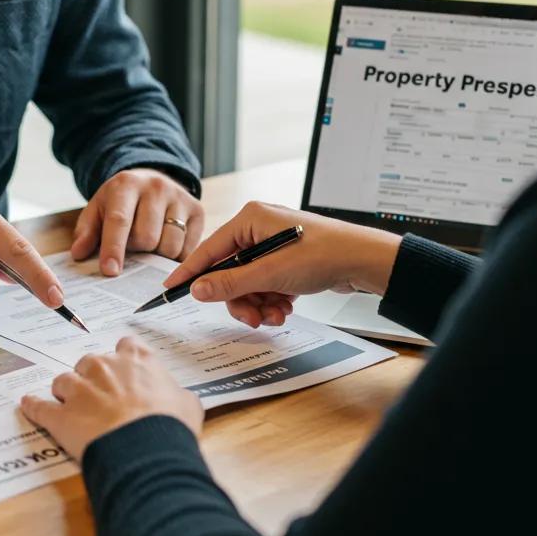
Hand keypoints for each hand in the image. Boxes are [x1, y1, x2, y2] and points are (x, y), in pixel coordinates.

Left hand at [20, 337, 202, 460]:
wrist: (146, 451)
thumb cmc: (170, 426)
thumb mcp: (188, 404)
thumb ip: (177, 394)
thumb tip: (178, 399)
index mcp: (137, 359)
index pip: (125, 345)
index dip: (123, 360)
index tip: (123, 372)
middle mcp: (104, 366)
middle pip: (89, 361)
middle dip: (91, 377)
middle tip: (100, 397)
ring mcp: (78, 389)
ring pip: (62, 381)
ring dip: (66, 392)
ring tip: (71, 407)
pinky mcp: (59, 415)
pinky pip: (39, 406)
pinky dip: (33, 406)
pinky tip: (28, 405)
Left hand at [70, 169, 203, 275]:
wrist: (151, 180)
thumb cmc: (120, 202)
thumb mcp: (98, 209)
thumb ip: (86, 232)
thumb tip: (79, 254)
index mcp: (126, 185)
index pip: (120, 220)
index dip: (114, 248)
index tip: (110, 272)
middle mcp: (156, 188)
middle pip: (147, 238)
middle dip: (137, 252)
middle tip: (132, 247)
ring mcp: (180, 198)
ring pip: (170, 246)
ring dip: (156, 257)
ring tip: (149, 246)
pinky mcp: (197, 210)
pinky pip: (187, 249)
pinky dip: (175, 257)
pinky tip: (165, 246)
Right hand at [163, 201, 401, 327]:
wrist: (366, 261)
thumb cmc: (323, 254)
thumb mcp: (270, 273)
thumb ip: (230, 283)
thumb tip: (197, 290)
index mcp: (250, 219)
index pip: (209, 249)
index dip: (190, 272)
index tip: (170, 289)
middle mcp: (258, 229)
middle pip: (229, 272)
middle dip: (240, 298)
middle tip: (252, 316)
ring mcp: (273, 246)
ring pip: (247, 283)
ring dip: (258, 304)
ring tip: (277, 314)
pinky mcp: (285, 261)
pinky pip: (264, 285)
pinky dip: (271, 300)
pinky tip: (286, 307)